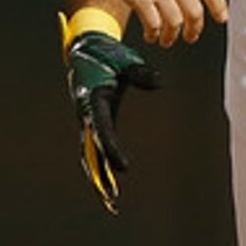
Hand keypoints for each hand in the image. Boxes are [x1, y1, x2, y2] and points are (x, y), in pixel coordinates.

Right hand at [62, 9, 157, 212]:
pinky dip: (99, 163)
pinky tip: (107, 179)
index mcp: (93, 99)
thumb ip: (141, 74)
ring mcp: (86, 117)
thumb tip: (160, 82)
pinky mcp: (91, 118)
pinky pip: (94, 145)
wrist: (87, 47)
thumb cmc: (109, 54)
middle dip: (101, 174)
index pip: (103, 131)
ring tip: (109, 198)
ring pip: (90, 152)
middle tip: (110, 198)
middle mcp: (86, 112)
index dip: (112, 150)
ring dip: (99, 174)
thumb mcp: (126, 61)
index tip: (123, 168)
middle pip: (93, 149)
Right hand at [87, 0, 225, 45]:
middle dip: (194, 29)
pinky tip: (150, 35)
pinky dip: (154, 33)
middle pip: (195, 12)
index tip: (220, 17)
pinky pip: (153, 24)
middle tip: (191, 36)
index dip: (218, 6)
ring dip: (172, 35)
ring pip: (175, 22)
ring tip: (167, 39)